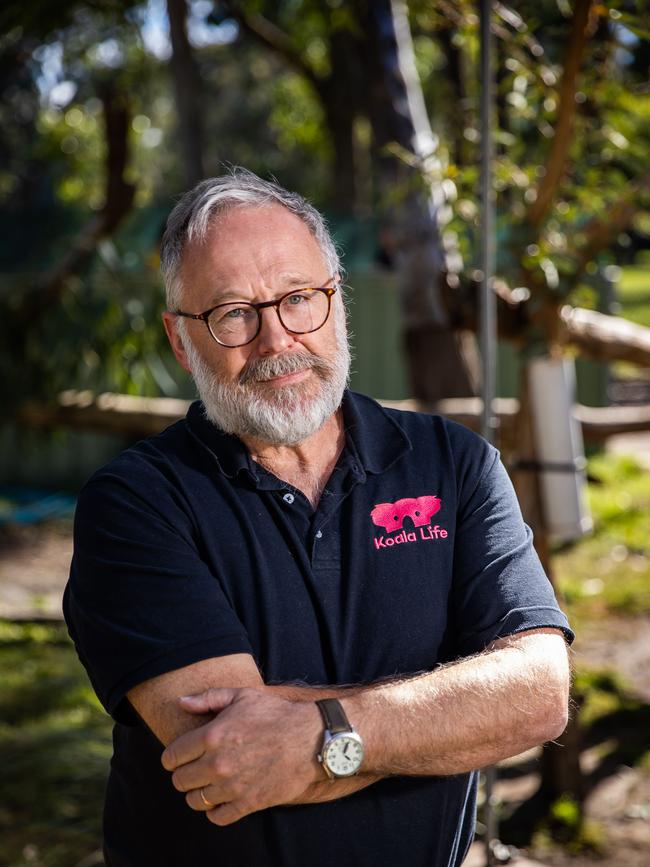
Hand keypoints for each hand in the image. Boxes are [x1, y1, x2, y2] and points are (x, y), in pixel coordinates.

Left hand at [161, 687, 322, 824]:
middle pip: (180, 781)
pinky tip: (223, 797)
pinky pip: (217, 817)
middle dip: (184, 775)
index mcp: (212, 735)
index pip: (172, 757)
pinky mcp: (248, 803)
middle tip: (196, 769)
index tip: (180, 756)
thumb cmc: (275, 714)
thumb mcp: (242, 696)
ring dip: (199, 793)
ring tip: (210, 783)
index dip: (173, 757)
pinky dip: (215, 810)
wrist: (310, 739)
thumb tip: (181, 702)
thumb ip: (208, 698)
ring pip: (195, 801)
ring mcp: (232, 786)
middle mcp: (217, 763)